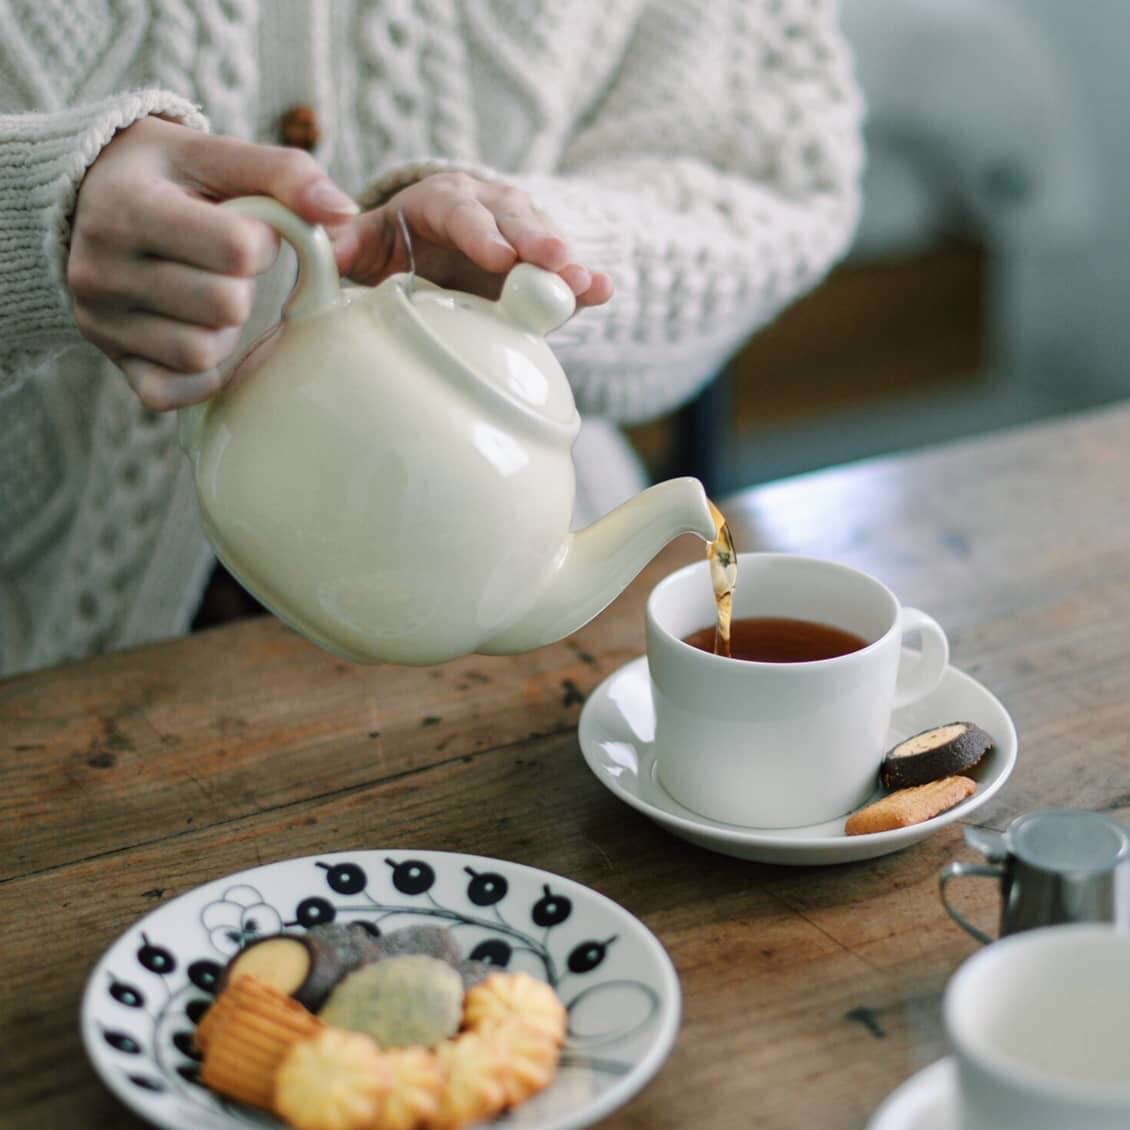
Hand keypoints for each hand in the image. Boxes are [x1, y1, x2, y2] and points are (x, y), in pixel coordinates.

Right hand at [68, 116, 358, 409]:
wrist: (86, 196)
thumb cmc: (168, 176)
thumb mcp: (215, 155)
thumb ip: (285, 173)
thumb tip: (342, 211)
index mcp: (128, 206)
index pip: (237, 249)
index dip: (262, 242)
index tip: (246, 230)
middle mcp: (100, 268)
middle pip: (225, 307)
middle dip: (245, 287)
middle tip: (227, 269)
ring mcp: (100, 320)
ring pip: (202, 354)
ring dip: (225, 331)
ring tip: (210, 297)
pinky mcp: (111, 360)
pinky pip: (172, 393)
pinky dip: (200, 373)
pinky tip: (199, 334)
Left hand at [330, 172, 612, 307]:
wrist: (433, 252)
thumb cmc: (396, 247)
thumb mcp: (367, 243)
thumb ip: (346, 246)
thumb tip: (322, 249)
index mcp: (441, 201)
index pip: (459, 210)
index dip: (480, 232)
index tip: (497, 257)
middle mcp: (487, 210)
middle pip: (513, 221)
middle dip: (537, 241)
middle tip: (557, 263)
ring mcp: (520, 237)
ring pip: (546, 243)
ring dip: (567, 264)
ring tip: (585, 283)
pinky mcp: (540, 268)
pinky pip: (565, 273)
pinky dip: (585, 283)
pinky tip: (605, 291)